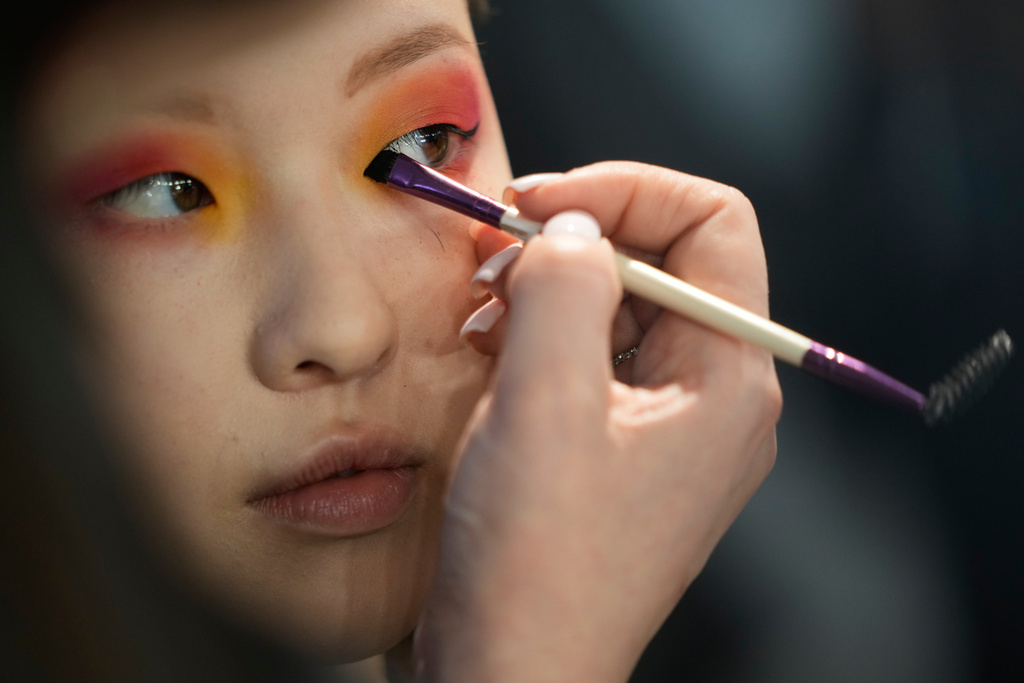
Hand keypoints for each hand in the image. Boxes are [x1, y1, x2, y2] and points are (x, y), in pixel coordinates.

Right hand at [416, 163, 780, 681]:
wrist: (513, 671)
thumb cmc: (539, 561)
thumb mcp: (547, 404)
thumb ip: (565, 288)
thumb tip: (572, 229)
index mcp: (726, 378)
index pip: (713, 224)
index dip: (628, 191)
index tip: (542, 203)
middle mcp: (711, 397)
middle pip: (662, 264)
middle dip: (576, 242)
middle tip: (494, 252)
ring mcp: (665, 427)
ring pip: (619, 309)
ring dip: (548, 290)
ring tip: (481, 309)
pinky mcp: (618, 448)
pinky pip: (591, 360)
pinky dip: (539, 336)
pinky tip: (488, 348)